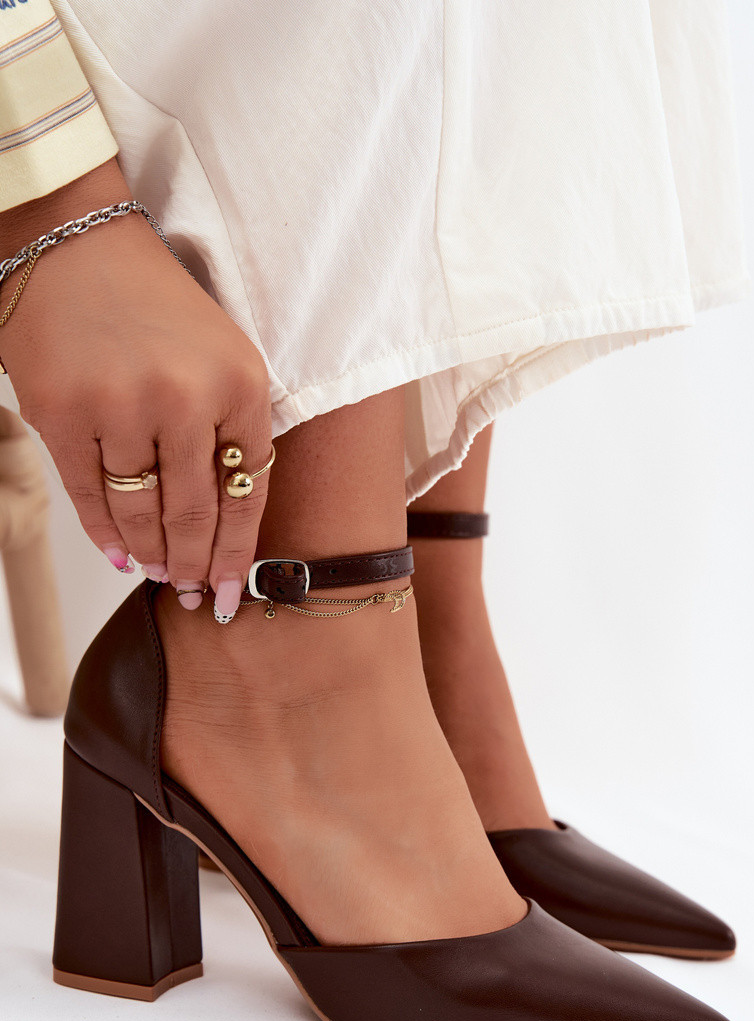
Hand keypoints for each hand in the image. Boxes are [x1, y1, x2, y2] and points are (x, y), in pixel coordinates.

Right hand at [0, 159, 270, 618]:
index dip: (239, 550)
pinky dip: (105, 534)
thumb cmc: (155, 307)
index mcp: (239, 382)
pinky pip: (89, 496)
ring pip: (141, 513)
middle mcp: (184, 397)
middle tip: (197, 597)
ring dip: (153, 556)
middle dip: (197, 566)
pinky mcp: (62, 414)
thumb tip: (223, 526)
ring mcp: (119, 407)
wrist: (74, 246)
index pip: (247, 491)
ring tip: (161, 577)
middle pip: (194, 513)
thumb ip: (233, 430)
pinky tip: (120, 556)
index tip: (237, 589)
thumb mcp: (223, 355)